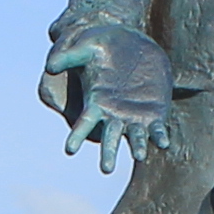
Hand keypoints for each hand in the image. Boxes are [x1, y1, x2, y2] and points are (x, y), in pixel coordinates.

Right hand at [40, 25, 174, 171]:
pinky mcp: (155, 113)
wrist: (136, 44)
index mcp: (97, 102)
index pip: (84, 123)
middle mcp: (114, 114)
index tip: (69, 150)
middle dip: (108, 153)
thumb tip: (50, 67)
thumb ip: (70, 55)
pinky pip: (157, 130)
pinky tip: (163, 143)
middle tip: (106, 170)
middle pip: (109, 138)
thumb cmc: (106, 45)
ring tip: (138, 156)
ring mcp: (135, 116)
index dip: (77, 136)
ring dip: (136, 147)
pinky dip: (159, 137)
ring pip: (134, 137)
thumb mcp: (87, 46)